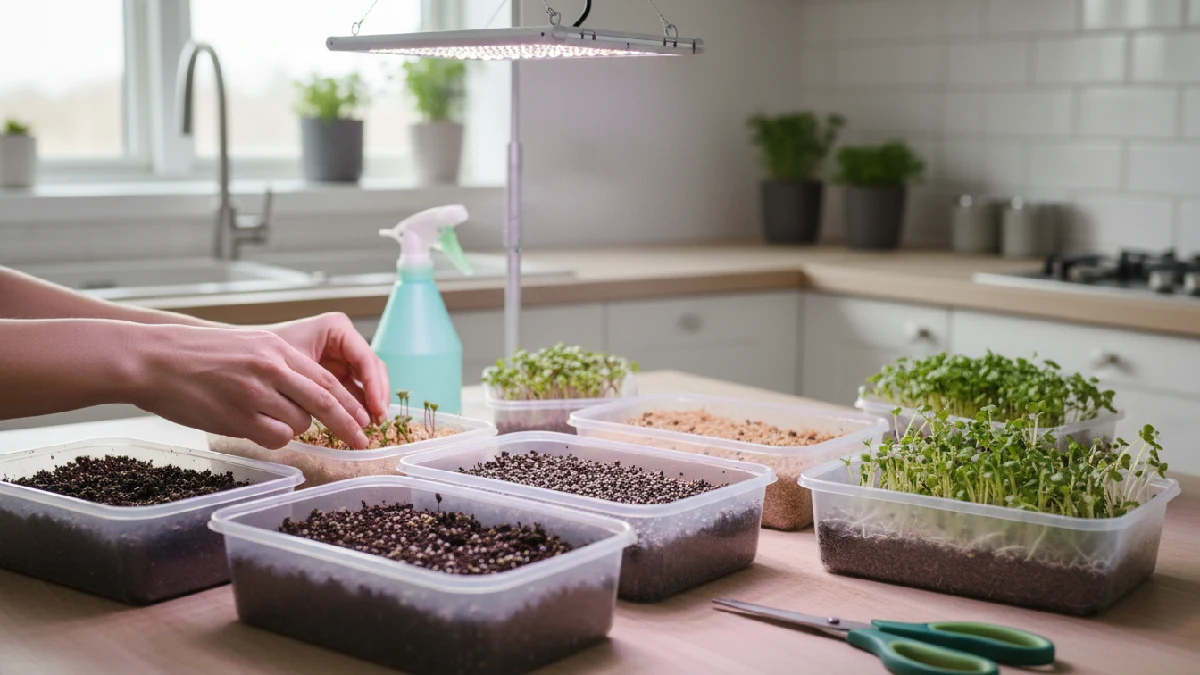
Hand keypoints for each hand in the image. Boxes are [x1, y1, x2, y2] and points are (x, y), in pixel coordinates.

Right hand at [130, 324, 371, 448]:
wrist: (154, 359)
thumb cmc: (198, 356)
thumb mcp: (249, 347)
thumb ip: (281, 367)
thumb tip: (311, 397)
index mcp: (277, 349)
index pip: (327, 380)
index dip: (351, 404)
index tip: (366, 420)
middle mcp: (271, 368)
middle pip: (325, 402)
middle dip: (348, 425)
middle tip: (362, 442)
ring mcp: (255, 393)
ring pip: (299, 422)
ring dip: (294, 427)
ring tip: (266, 417)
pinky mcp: (238, 416)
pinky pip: (275, 437)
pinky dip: (273, 438)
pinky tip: (253, 427)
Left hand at [264, 313, 390, 423]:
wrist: (239, 356)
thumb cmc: (261, 354)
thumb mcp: (290, 367)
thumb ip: (316, 388)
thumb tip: (342, 415)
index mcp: (336, 329)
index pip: (366, 359)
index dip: (374, 386)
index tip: (376, 410)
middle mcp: (344, 340)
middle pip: (372, 369)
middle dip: (377, 396)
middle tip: (377, 422)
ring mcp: (341, 356)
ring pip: (367, 380)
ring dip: (370, 402)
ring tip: (368, 426)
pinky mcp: (335, 372)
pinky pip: (353, 388)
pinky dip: (358, 405)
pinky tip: (358, 422)